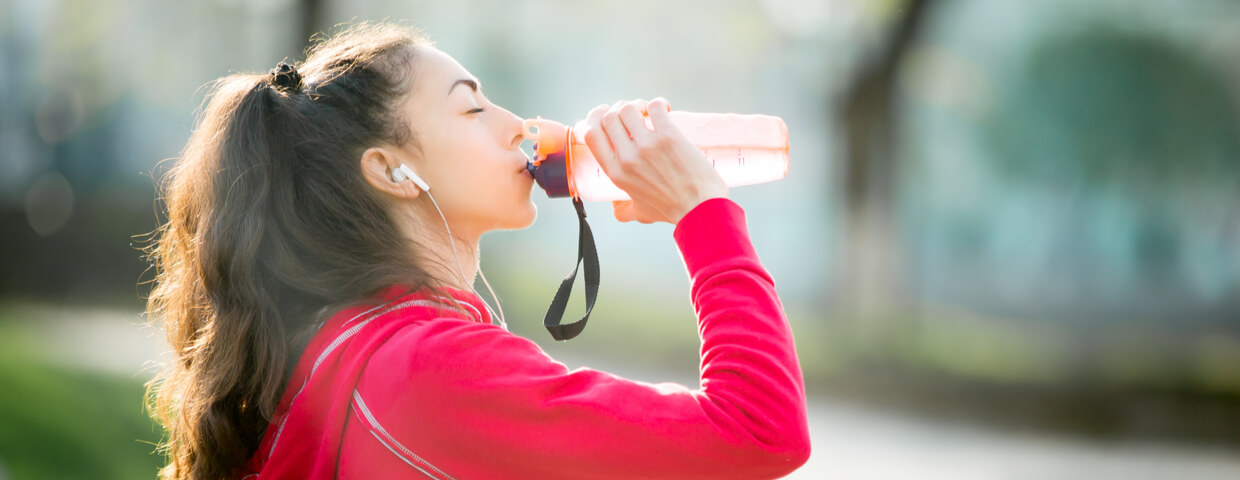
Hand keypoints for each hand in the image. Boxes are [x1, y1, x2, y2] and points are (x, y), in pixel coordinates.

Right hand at [581, 98, 727, 224]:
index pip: (591, 135)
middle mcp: (627, 158)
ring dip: (637, 104)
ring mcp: (647, 145)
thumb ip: (624, 210)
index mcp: (615, 173)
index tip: (604, 114)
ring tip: (648, 112)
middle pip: (608, 117)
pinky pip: (655, 106)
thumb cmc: (672, 210)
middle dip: (617, 109)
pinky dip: (658, 103)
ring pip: (628, 108)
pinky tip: (666, 110)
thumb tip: (616, 209)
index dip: (594, 118)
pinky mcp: (669, 135)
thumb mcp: (639, 212)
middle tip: (633, 114)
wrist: (701, 208)